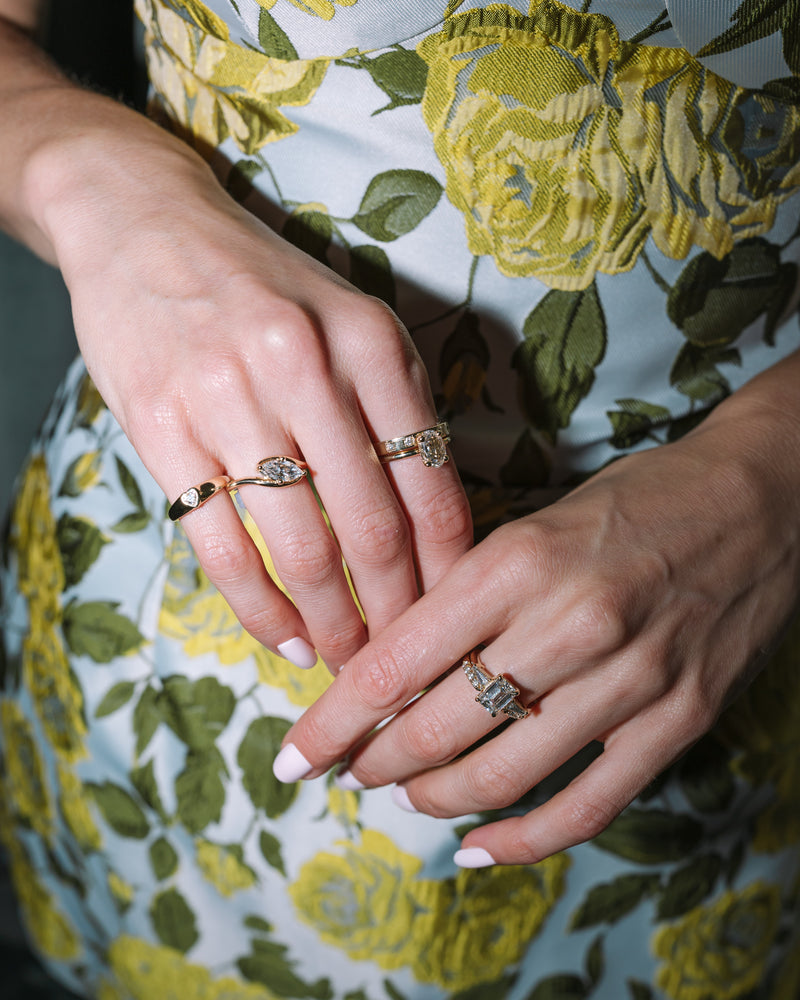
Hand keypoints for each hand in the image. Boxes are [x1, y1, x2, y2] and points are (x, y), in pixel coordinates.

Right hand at [27, 104, 470, 670]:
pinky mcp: (160, 427)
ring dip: (332, 623)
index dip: (448, 569)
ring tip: (345, 660)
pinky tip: (284, 638)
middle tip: (403, 662)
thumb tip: (436, 527)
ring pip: (301, 548)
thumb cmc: (262, 288)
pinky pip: (221, 547)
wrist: (142, 222)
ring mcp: (228, 396)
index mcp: (370, 342)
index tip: (453, 618)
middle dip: (396, 613)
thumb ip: (394, 408)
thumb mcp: (349, 320)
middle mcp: (306, 367)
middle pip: (373, 528)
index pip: (432, 483)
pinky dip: (259, 609)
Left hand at [274, 357, 799, 861]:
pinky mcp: (678, 721)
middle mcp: (570, 623)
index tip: (293, 758)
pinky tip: (479, 846)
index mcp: (517, 562)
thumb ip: (463, 595)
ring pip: (502, 776)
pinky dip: (523, 840)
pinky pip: (587, 807)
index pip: (393, 666)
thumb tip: (387, 672)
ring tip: (408, 796)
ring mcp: (631, 679)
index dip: (330, 726)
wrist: (762, 499)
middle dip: (375, 765)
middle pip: (437, 730)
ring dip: (436, 800)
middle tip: (352, 773)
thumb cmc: (633, 504)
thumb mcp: (533, 525)